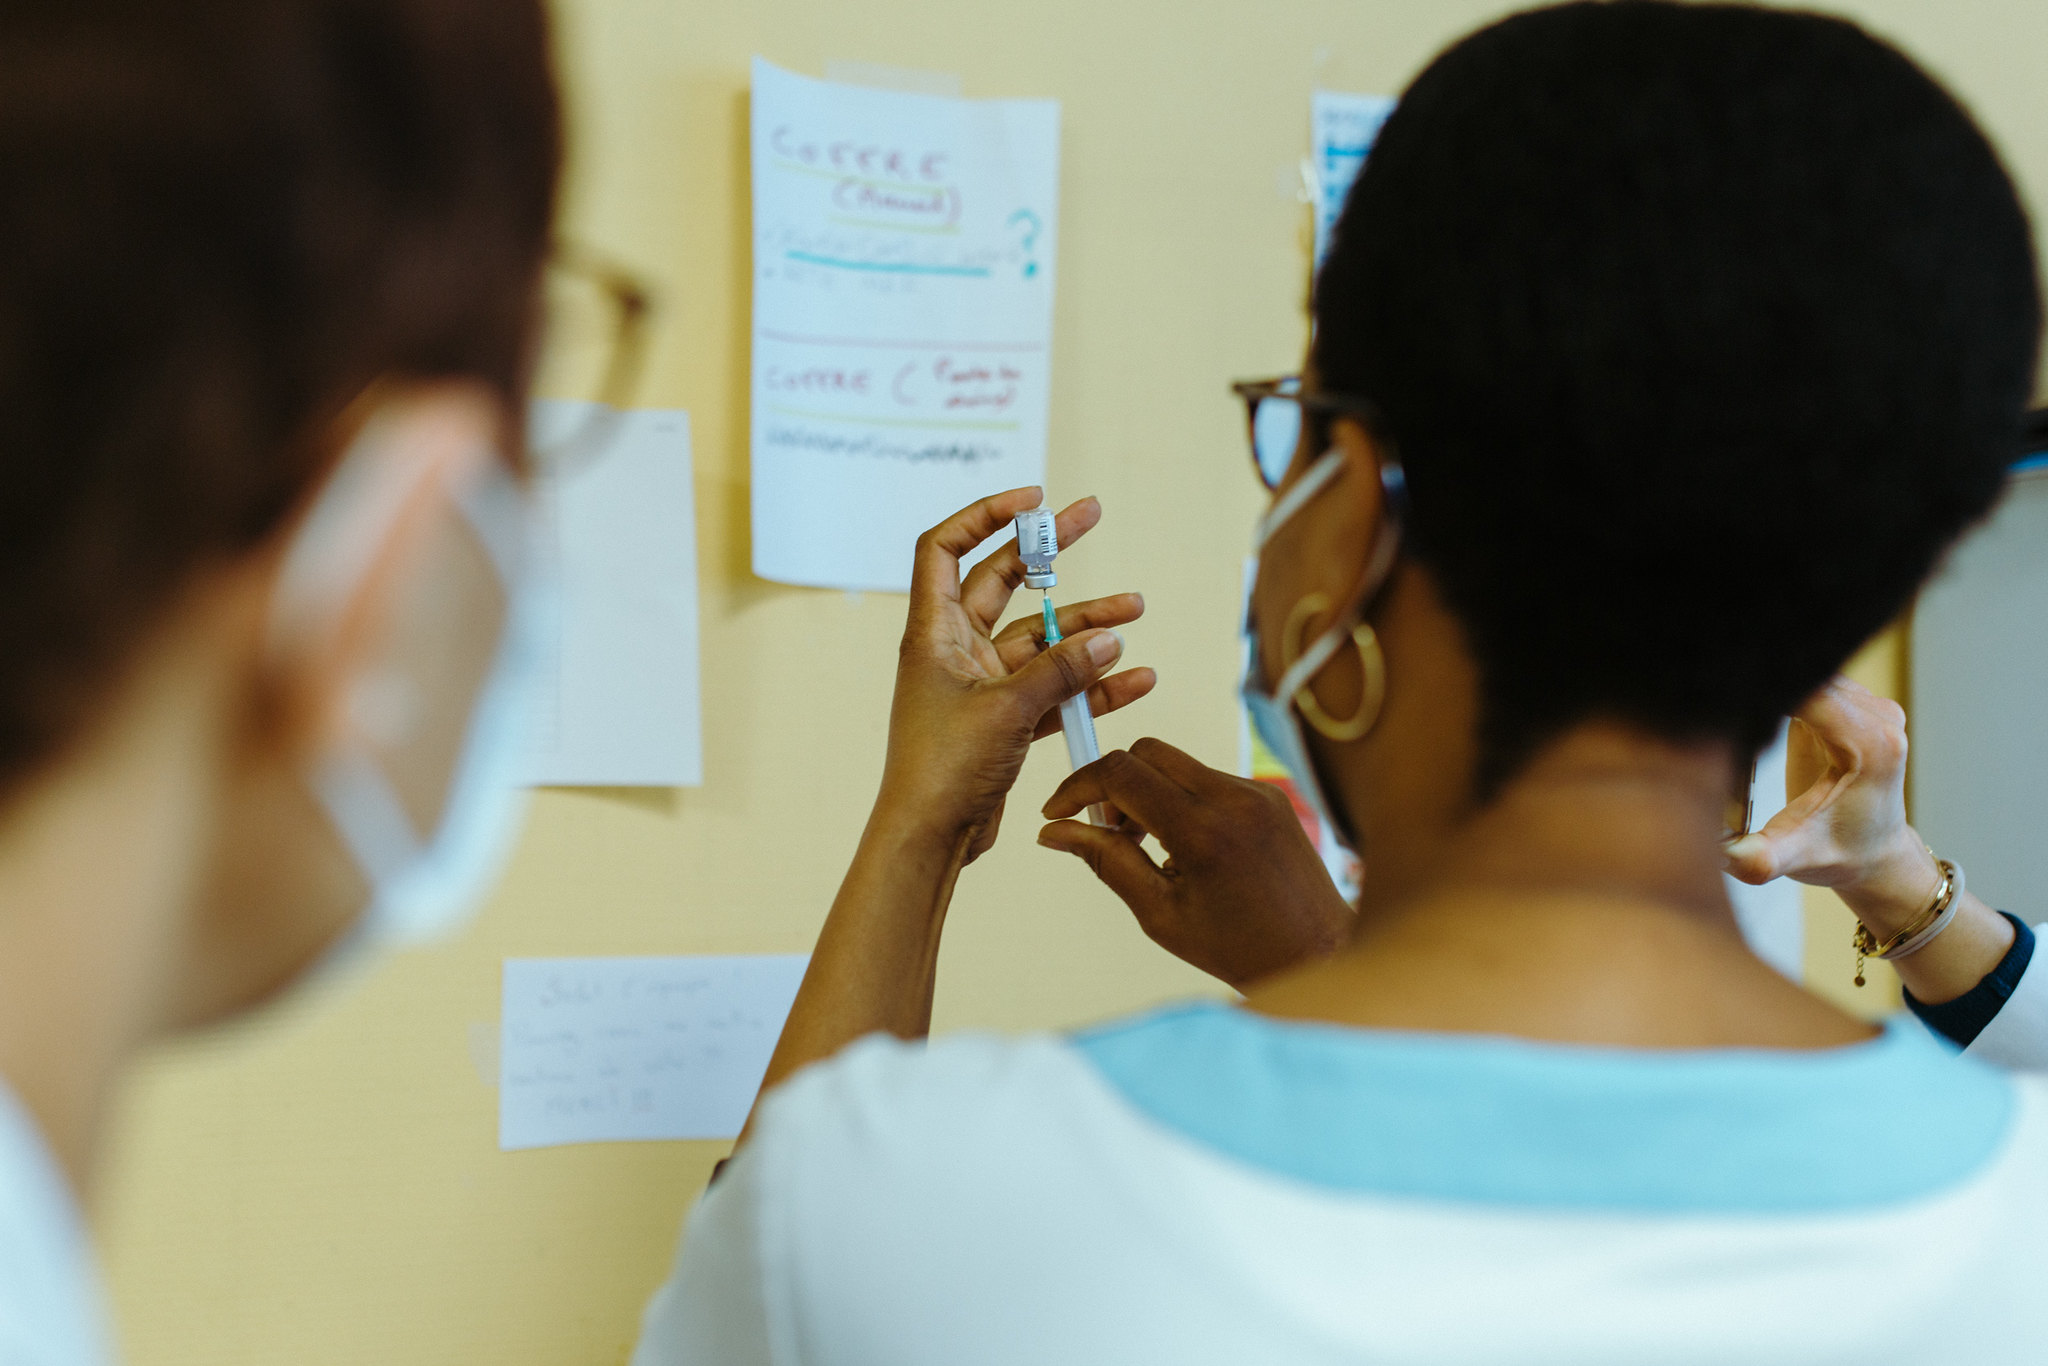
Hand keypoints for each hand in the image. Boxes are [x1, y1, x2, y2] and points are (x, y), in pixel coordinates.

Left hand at [876, 487, 1154, 860]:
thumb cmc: (944, 769)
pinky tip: (1133, 679)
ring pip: (1040, 640)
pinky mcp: (1004, 721)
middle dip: (1048, 552)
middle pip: (1003, 582)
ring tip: (1134, 611)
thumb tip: (1109, 639)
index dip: (983, 516)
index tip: (1031, 501)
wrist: (930, 838)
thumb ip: (1061, 670)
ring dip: (1084, 626)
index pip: (944, 548)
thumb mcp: (1008, 708)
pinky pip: (1054, 690)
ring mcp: (982, 685)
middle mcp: (956, 650)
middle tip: (1091, 514)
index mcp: (934, 633)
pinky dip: (1089, 685)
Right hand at [1038, 737, 1355, 989]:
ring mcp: (1258, 791)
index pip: (1122, 772)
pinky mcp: (1270, 794)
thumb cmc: (1243, 948)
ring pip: (1178, 763)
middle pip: (1147, 751)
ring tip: (1150, 848)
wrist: (1320, 955)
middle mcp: (1234, 798)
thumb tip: (1055, 833)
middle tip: (1109, 832)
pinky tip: (1187, 849)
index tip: (1059, 812)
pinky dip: (1182, 801)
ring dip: (1148, 793)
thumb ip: (1106, 862)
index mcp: (1203, 831)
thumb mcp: (1159, 914)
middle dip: (1113, 783)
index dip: (1078, 786)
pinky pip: (1208, 778)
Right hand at [1723, 674, 2013, 1004]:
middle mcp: (1879, 717)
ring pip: (1810, 668)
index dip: (1759, 686)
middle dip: (1758, 679)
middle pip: (1808, 670)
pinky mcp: (1856, 703)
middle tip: (1707, 695)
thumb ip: (1761, 858)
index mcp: (1870, 745)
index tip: (1715, 694)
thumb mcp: (1796, 858)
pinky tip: (1749, 701)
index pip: (1808, 689)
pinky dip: (1780, 685)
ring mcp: (1872, 706)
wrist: (1873, 856)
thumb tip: (1727, 856)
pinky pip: (1814, 677)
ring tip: (1725, 699)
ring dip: (1768, 680)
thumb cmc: (1837, 854)